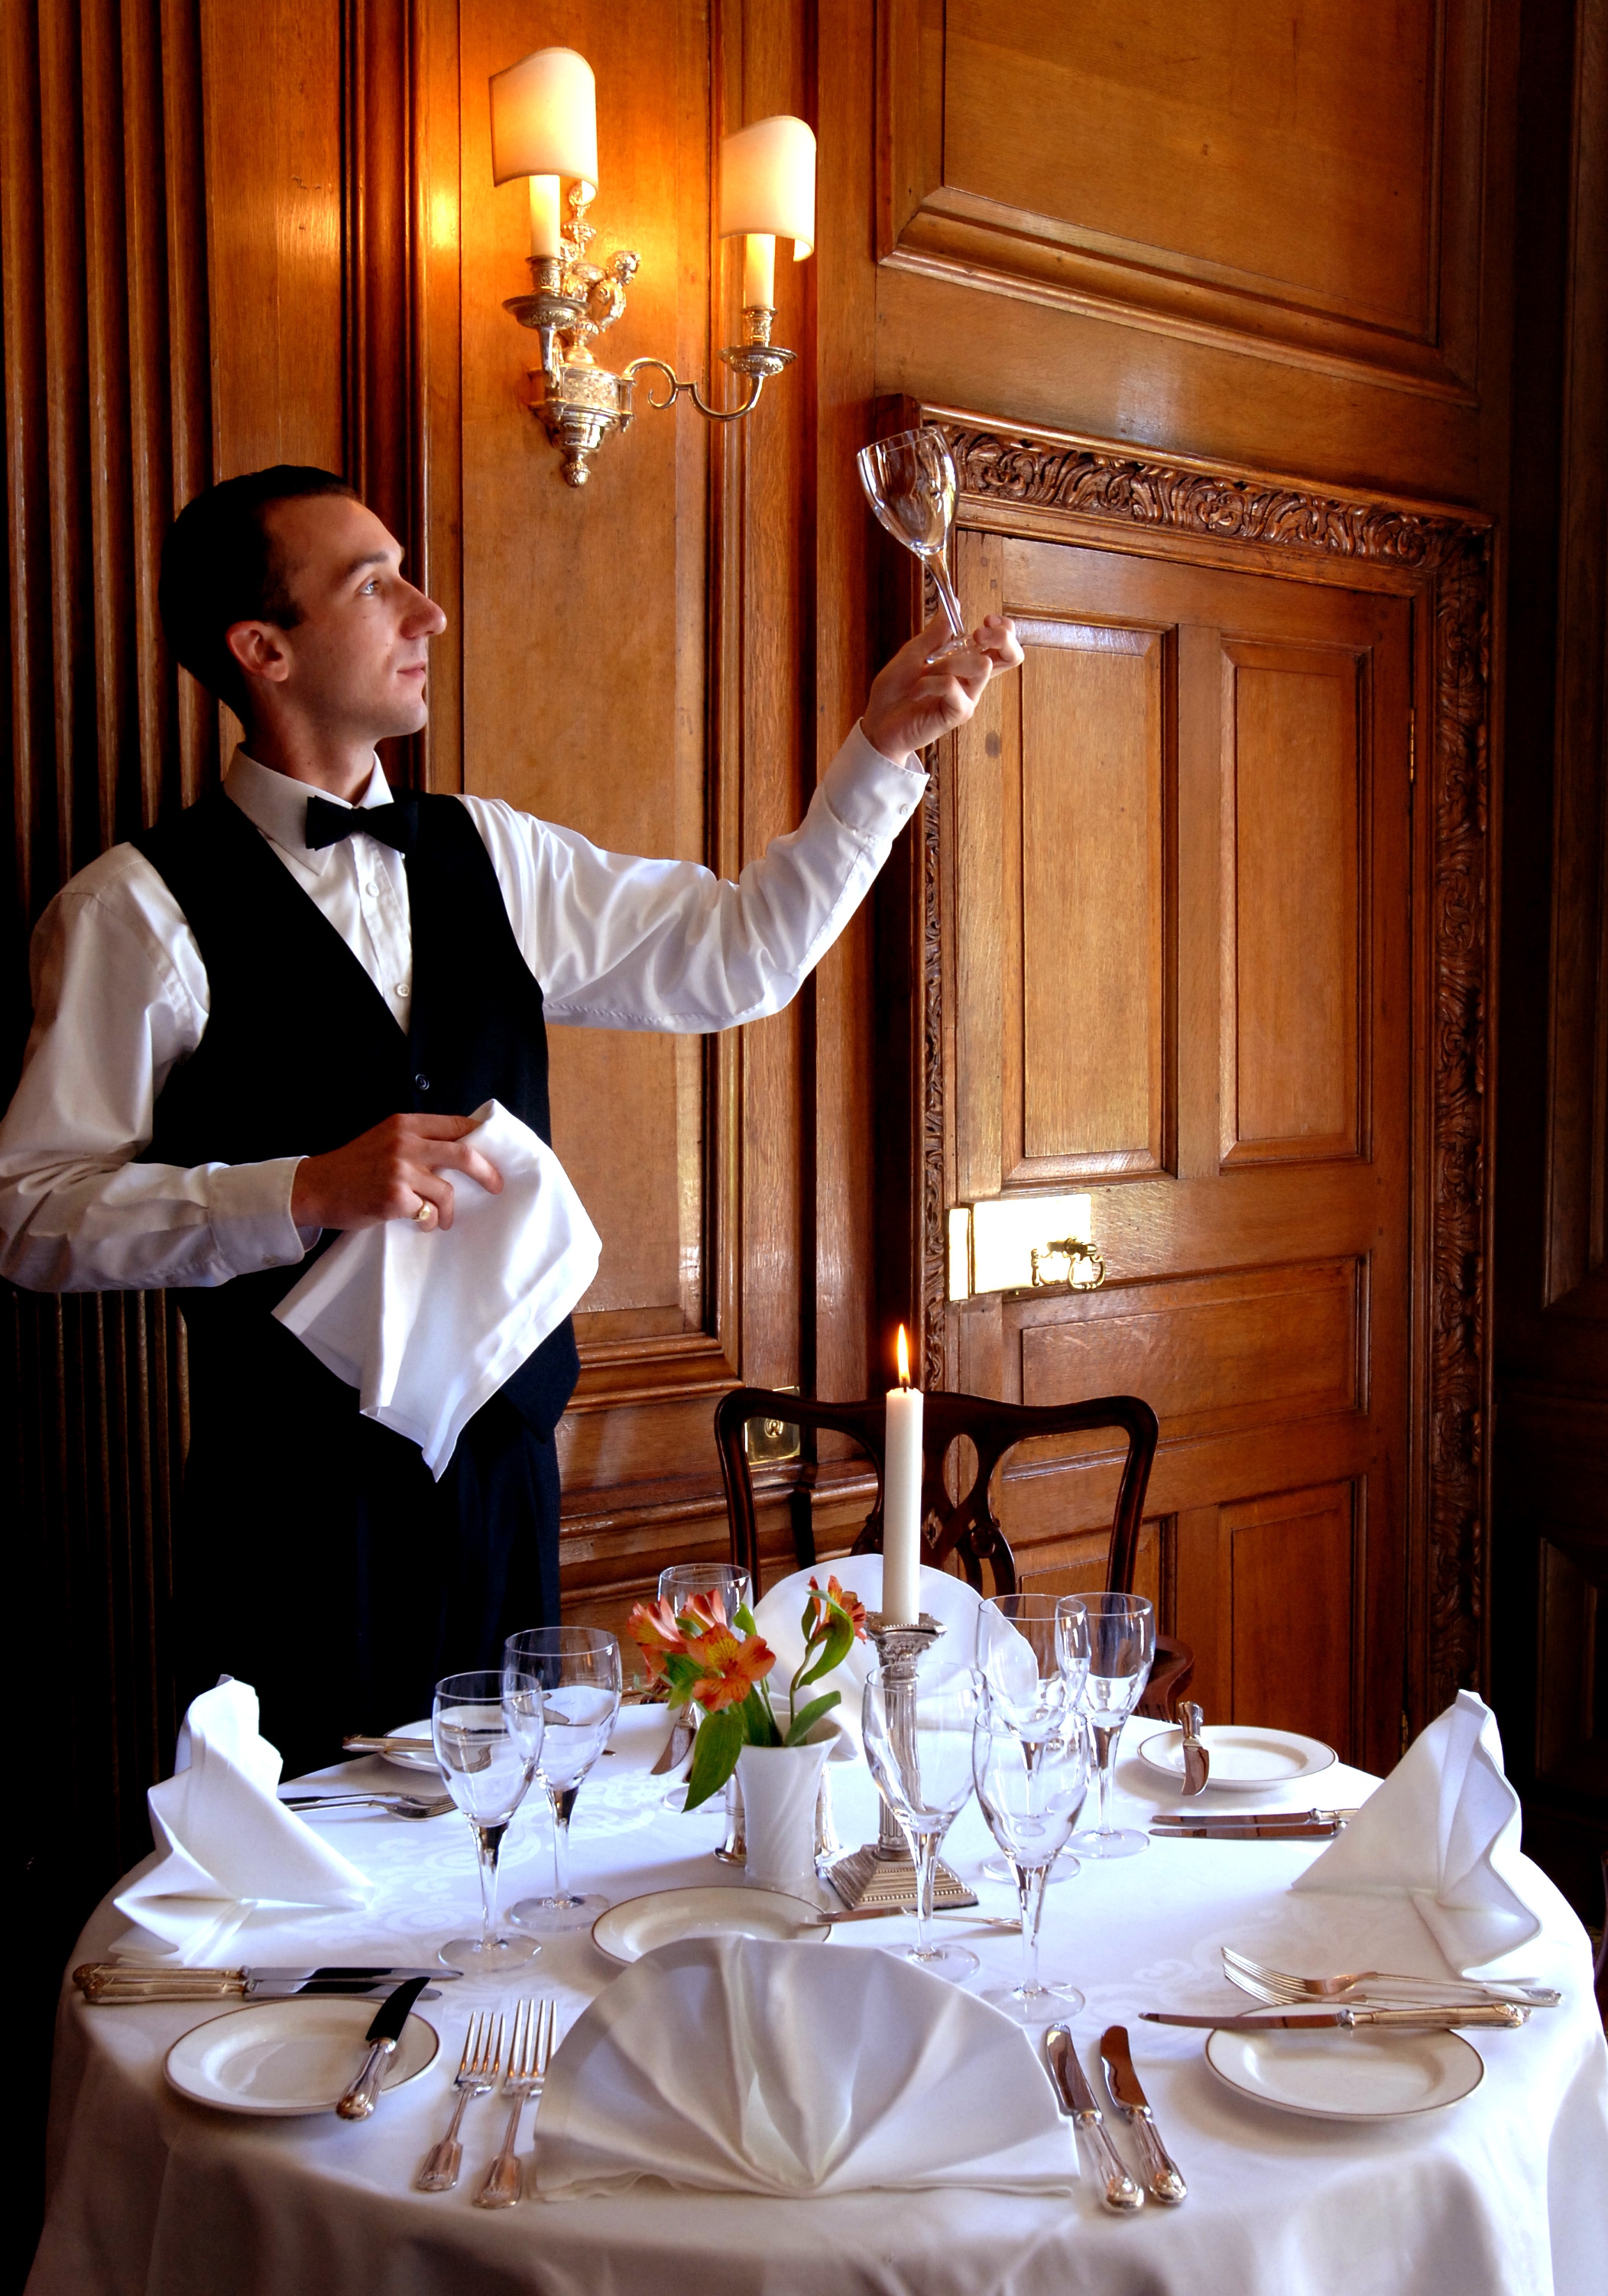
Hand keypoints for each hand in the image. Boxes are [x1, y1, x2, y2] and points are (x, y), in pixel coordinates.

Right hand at [290, 1112, 503, 1233]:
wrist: (315, 1189)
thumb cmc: (352, 1168)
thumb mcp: (384, 1140)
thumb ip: (417, 1140)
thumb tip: (461, 1149)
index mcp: (405, 1124)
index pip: (457, 1125)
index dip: (481, 1139)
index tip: (493, 1155)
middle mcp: (404, 1142)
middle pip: (464, 1153)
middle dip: (487, 1173)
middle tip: (496, 1186)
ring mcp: (399, 1170)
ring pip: (447, 1191)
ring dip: (450, 1210)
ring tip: (442, 1219)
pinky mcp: (393, 1197)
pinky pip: (428, 1213)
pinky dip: (430, 1222)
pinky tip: (420, 1224)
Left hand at [860, 612, 1022, 760]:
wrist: (878, 722)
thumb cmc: (895, 691)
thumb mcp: (913, 652)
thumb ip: (935, 632)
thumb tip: (952, 604)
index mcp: (966, 664)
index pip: (1004, 645)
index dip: (1004, 629)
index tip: (985, 620)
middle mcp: (972, 680)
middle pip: (1013, 657)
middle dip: (1000, 638)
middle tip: (976, 636)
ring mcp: (967, 698)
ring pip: (979, 666)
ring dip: (948, 662)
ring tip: (925, 673)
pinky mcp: (958, 713)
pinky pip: (952, 686)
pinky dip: (930, 682)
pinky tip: (918, 692)